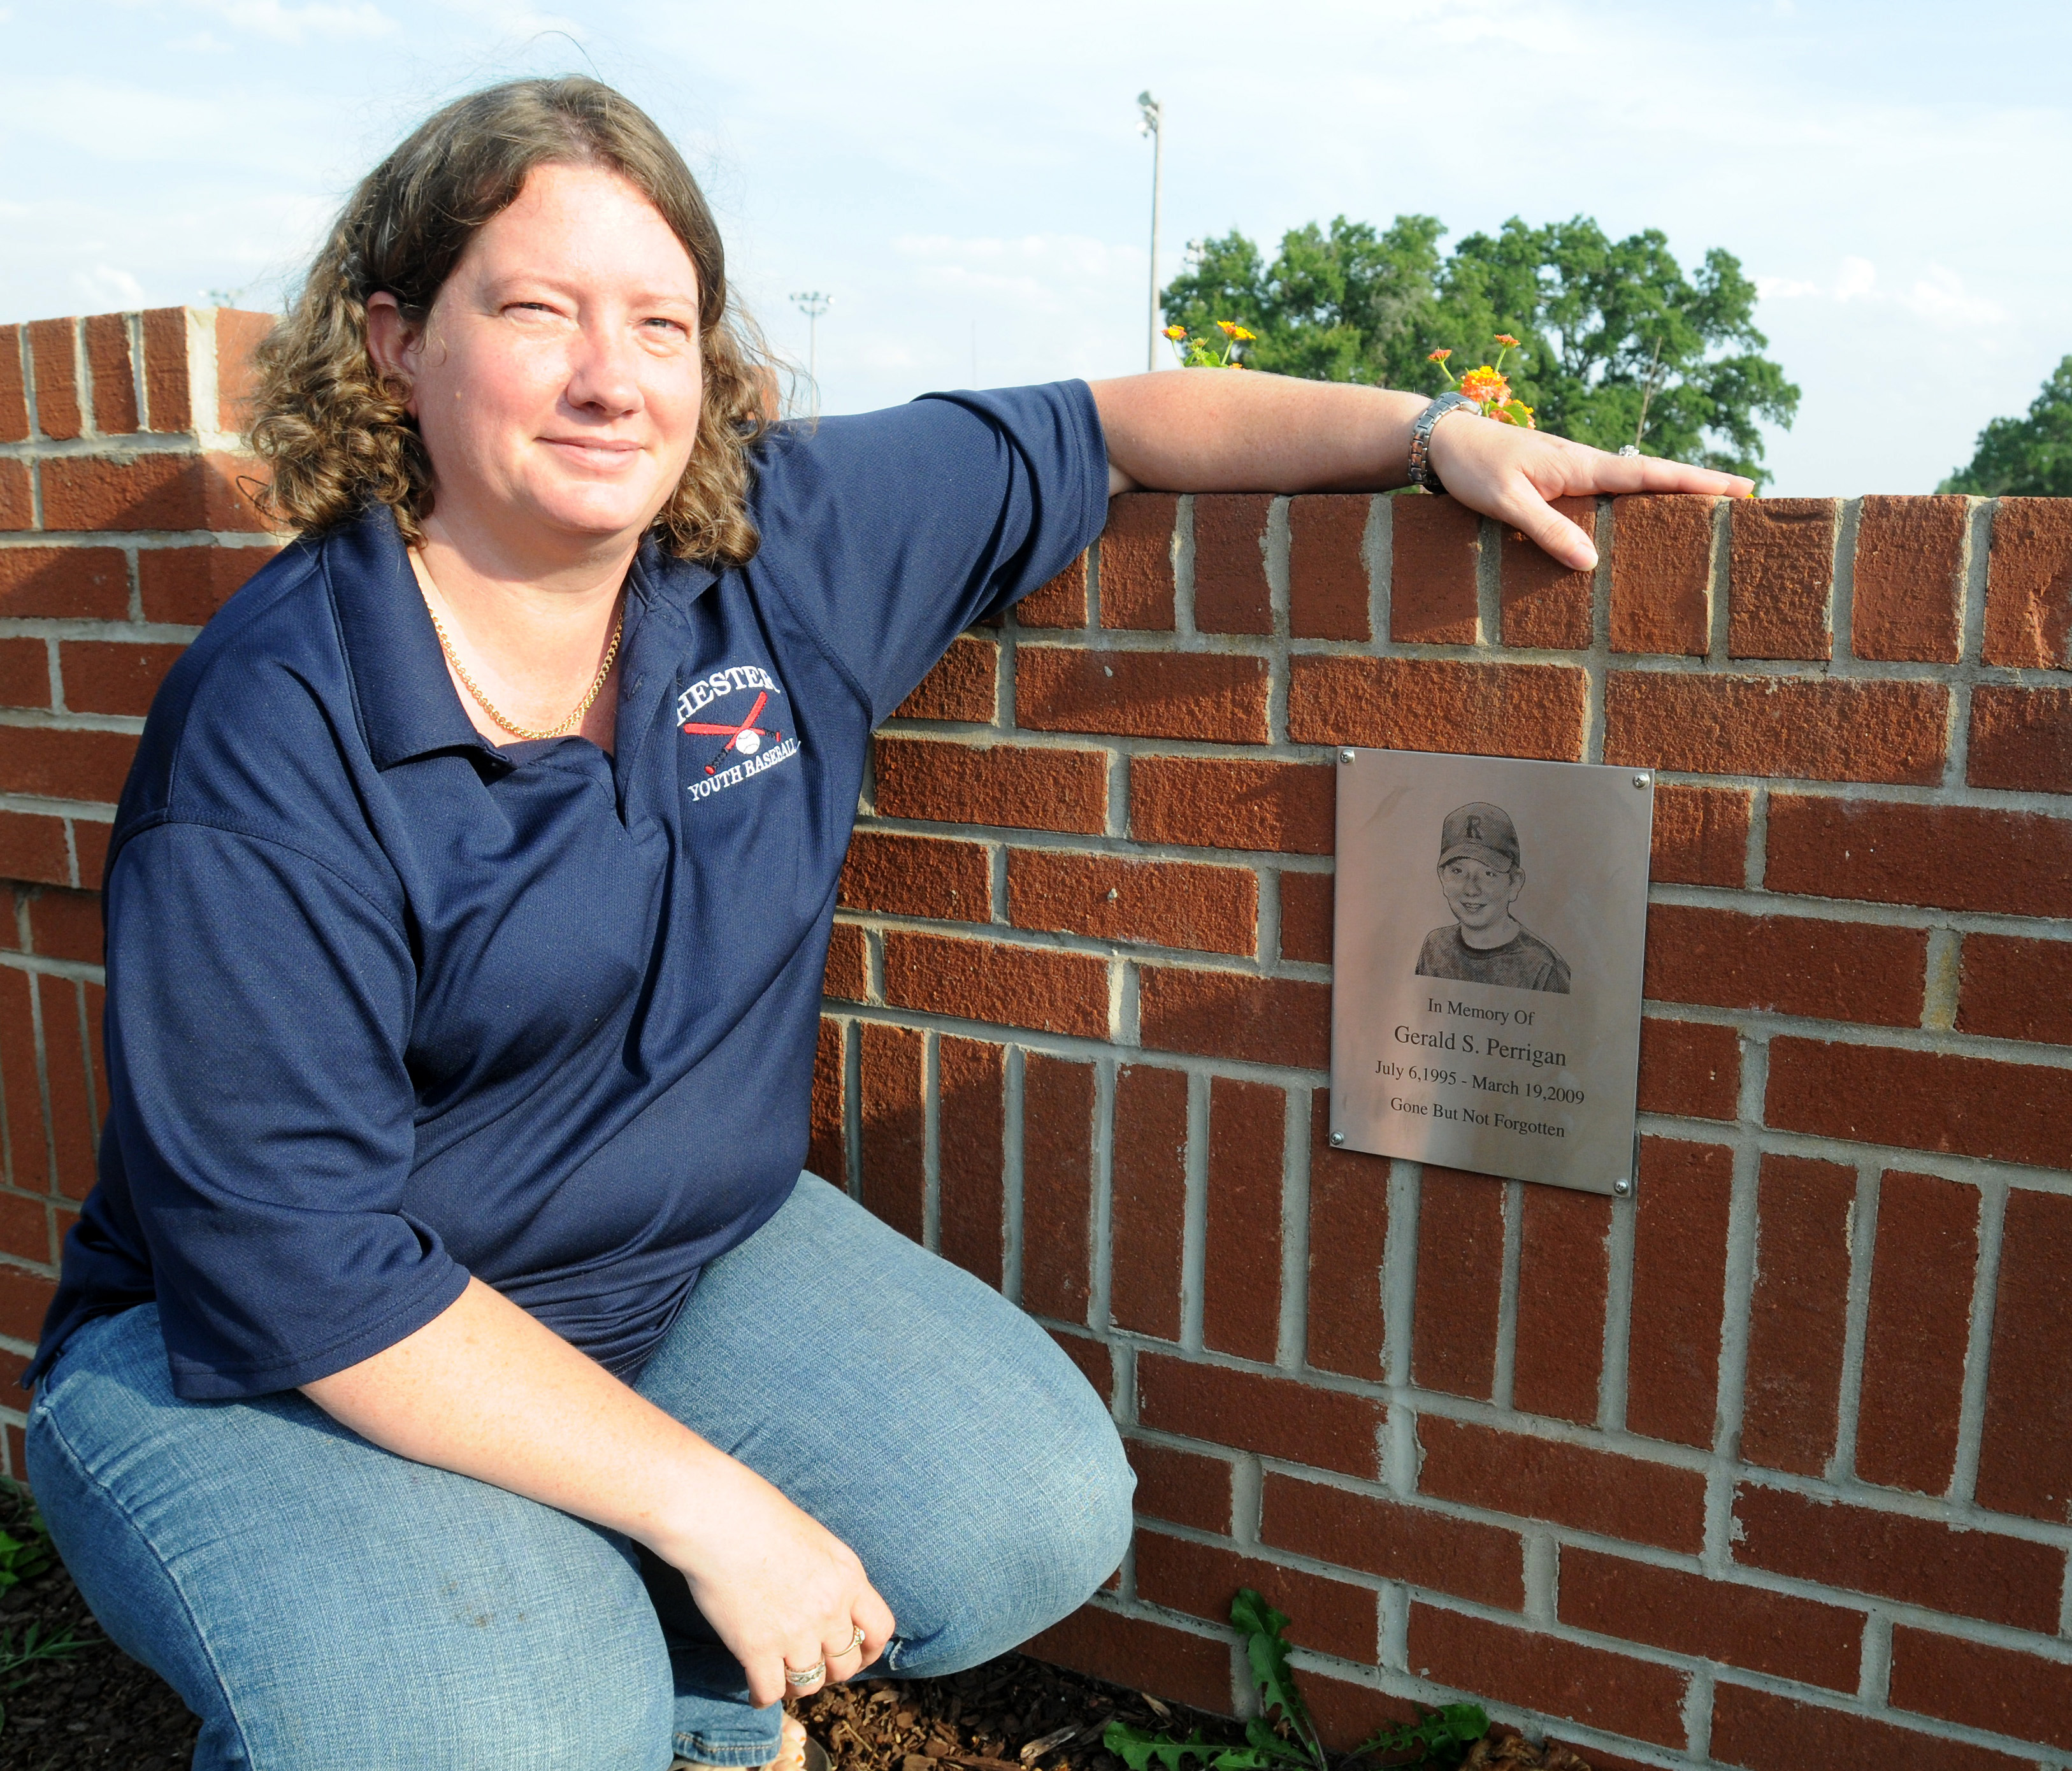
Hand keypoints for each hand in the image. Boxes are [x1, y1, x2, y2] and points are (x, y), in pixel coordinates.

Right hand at [651, 1456, 895, 1706]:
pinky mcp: (757, 1649)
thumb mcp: (816, 1541)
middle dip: (831, 1670)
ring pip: (810, 1684)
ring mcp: (794, 1632)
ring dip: (797, 1685)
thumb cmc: (761, 1517)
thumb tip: (833, 1608)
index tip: (856, 1654)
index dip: (869, 1649)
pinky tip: (756, 1691)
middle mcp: (829, 1609)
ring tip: (783, 1678)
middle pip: (845, 1664)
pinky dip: (763, 1697)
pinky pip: (770, 1692)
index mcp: (848, 1577)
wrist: (719, 1518)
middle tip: (812, 1665)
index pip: (881, 1629)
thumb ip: (830, 1578)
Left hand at [1425, 411, 1752, 573]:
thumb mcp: (1506, 502)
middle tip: (1745, 497)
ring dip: (1669, 494)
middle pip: (1653, 477)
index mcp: (1582, 465)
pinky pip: (1606, 492)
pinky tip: (1641, 518)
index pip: (1651, 475)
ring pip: (1632, 484)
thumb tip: (1591, 564)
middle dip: (1698, 486)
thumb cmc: (1473, 467)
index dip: (1696, 483)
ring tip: (1708, 512)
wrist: (1444, 442)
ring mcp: (1574, 471)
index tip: (1740, 487)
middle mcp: (1586, 465)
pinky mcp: (1558, 479)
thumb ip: (1548, 530)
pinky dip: (1634, 501)